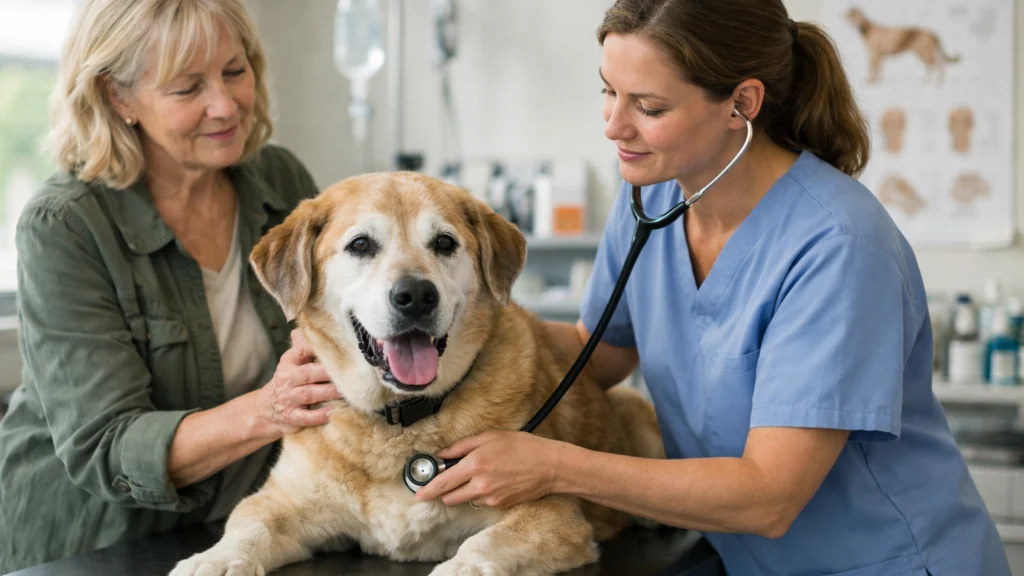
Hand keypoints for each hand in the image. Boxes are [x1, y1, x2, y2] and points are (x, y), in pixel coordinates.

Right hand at [253, 329, 342, 437]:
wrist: (265, 409)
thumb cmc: (288, 380)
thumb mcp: (292, 361)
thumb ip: (303, 344)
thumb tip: (311, 322)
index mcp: (290, 361)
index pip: (301, 350)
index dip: (315, 347)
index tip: (335, 345)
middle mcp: (288, 378)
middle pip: (308, 373)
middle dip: (327, 372)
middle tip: (348, 371)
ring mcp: (289, 398)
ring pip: (309, 394)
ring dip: (328, 392)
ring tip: (346, 391)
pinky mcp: (291, 417)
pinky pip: (305, 417)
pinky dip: (318, 416)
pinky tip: (331, 412)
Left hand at [414, 431, 564, 509]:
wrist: (549, 466)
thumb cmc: (522, 447)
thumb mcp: (490, 437)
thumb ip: (461, 446)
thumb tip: (441, 454)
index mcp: (475, 464)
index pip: (442, 482)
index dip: (427, 490)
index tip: (418, 494)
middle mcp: (480, 485)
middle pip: (449, 498)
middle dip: (445, 491)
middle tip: (449, 479)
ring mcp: (490, 498)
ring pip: (464, 501)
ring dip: (463, 492)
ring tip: (478, 477)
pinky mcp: (499, 506)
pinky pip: (481, 502)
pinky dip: (480, 494)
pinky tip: (493, 482)